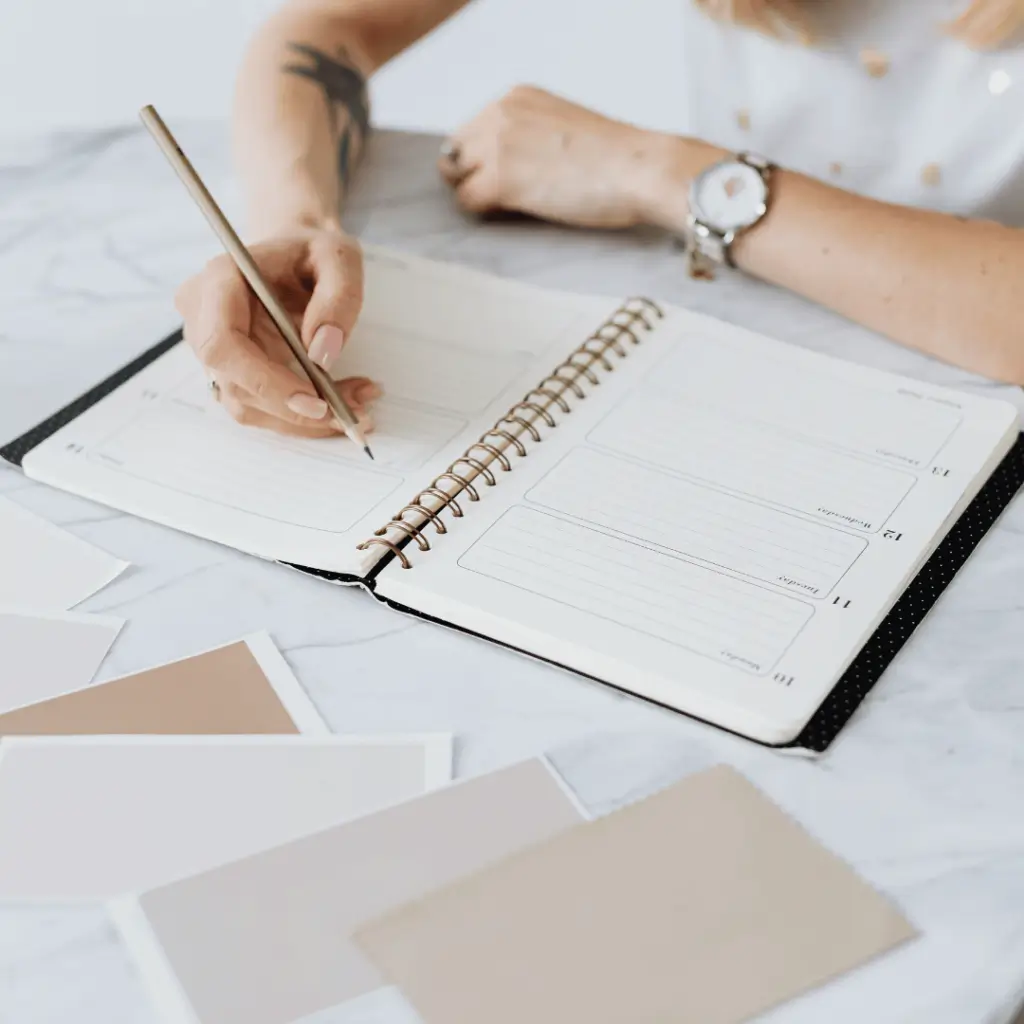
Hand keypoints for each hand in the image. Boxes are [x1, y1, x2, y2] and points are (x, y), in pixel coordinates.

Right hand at [175, 225, 379, 436]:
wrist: (294, 255)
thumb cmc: (312, 251)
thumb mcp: (339, 257)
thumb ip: (337, 298)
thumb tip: (322, 354)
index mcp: (219, 280)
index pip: (223, 344)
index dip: (265, 381)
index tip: (315, 402)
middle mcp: (203, 317)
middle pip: (235, 384)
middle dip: (294, 410)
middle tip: (351, 414)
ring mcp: (212, 349)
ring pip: (247, 405)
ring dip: (302, 419)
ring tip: (357, 404)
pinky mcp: (230, 371)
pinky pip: (259, 406)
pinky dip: (300, 415)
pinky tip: (340, 402)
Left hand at [439, 86, 670, 228]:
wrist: (639, 169)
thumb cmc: (616, 157)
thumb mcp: (562, 126)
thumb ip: (529, 135)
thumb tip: (508, 163)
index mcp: (517, 97)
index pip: (471, 129)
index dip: (481, 158)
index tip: (502, 176)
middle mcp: (501, 114)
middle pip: (456, 152)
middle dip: (471, 175)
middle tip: (501, 197)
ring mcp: (497, 145)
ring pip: (456, 177)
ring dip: (475, 194)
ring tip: (511, 206)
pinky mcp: (500, 179)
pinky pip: (467, 201)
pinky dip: (483, 212)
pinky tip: (513, 214)